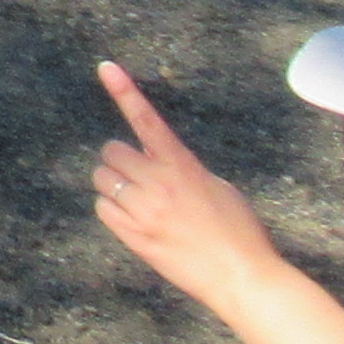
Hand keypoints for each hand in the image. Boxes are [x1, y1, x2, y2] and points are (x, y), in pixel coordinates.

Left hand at [90, 63, 289, 307]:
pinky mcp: (134, 238)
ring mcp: (144, 212)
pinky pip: (103, 209)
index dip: (124, 91)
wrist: (241, 278)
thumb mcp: (217, 187)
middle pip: (111, 152)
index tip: (105, 66)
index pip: (147, 120)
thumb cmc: (239, 231)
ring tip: (140, 201)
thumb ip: (183, 169)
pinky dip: (113, 209)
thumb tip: (156, 160)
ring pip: (103, 180)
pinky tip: (134, 219)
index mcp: (183, 166)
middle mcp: (159, 184)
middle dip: (122, 160)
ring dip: (116, 185)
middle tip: (140, 176)